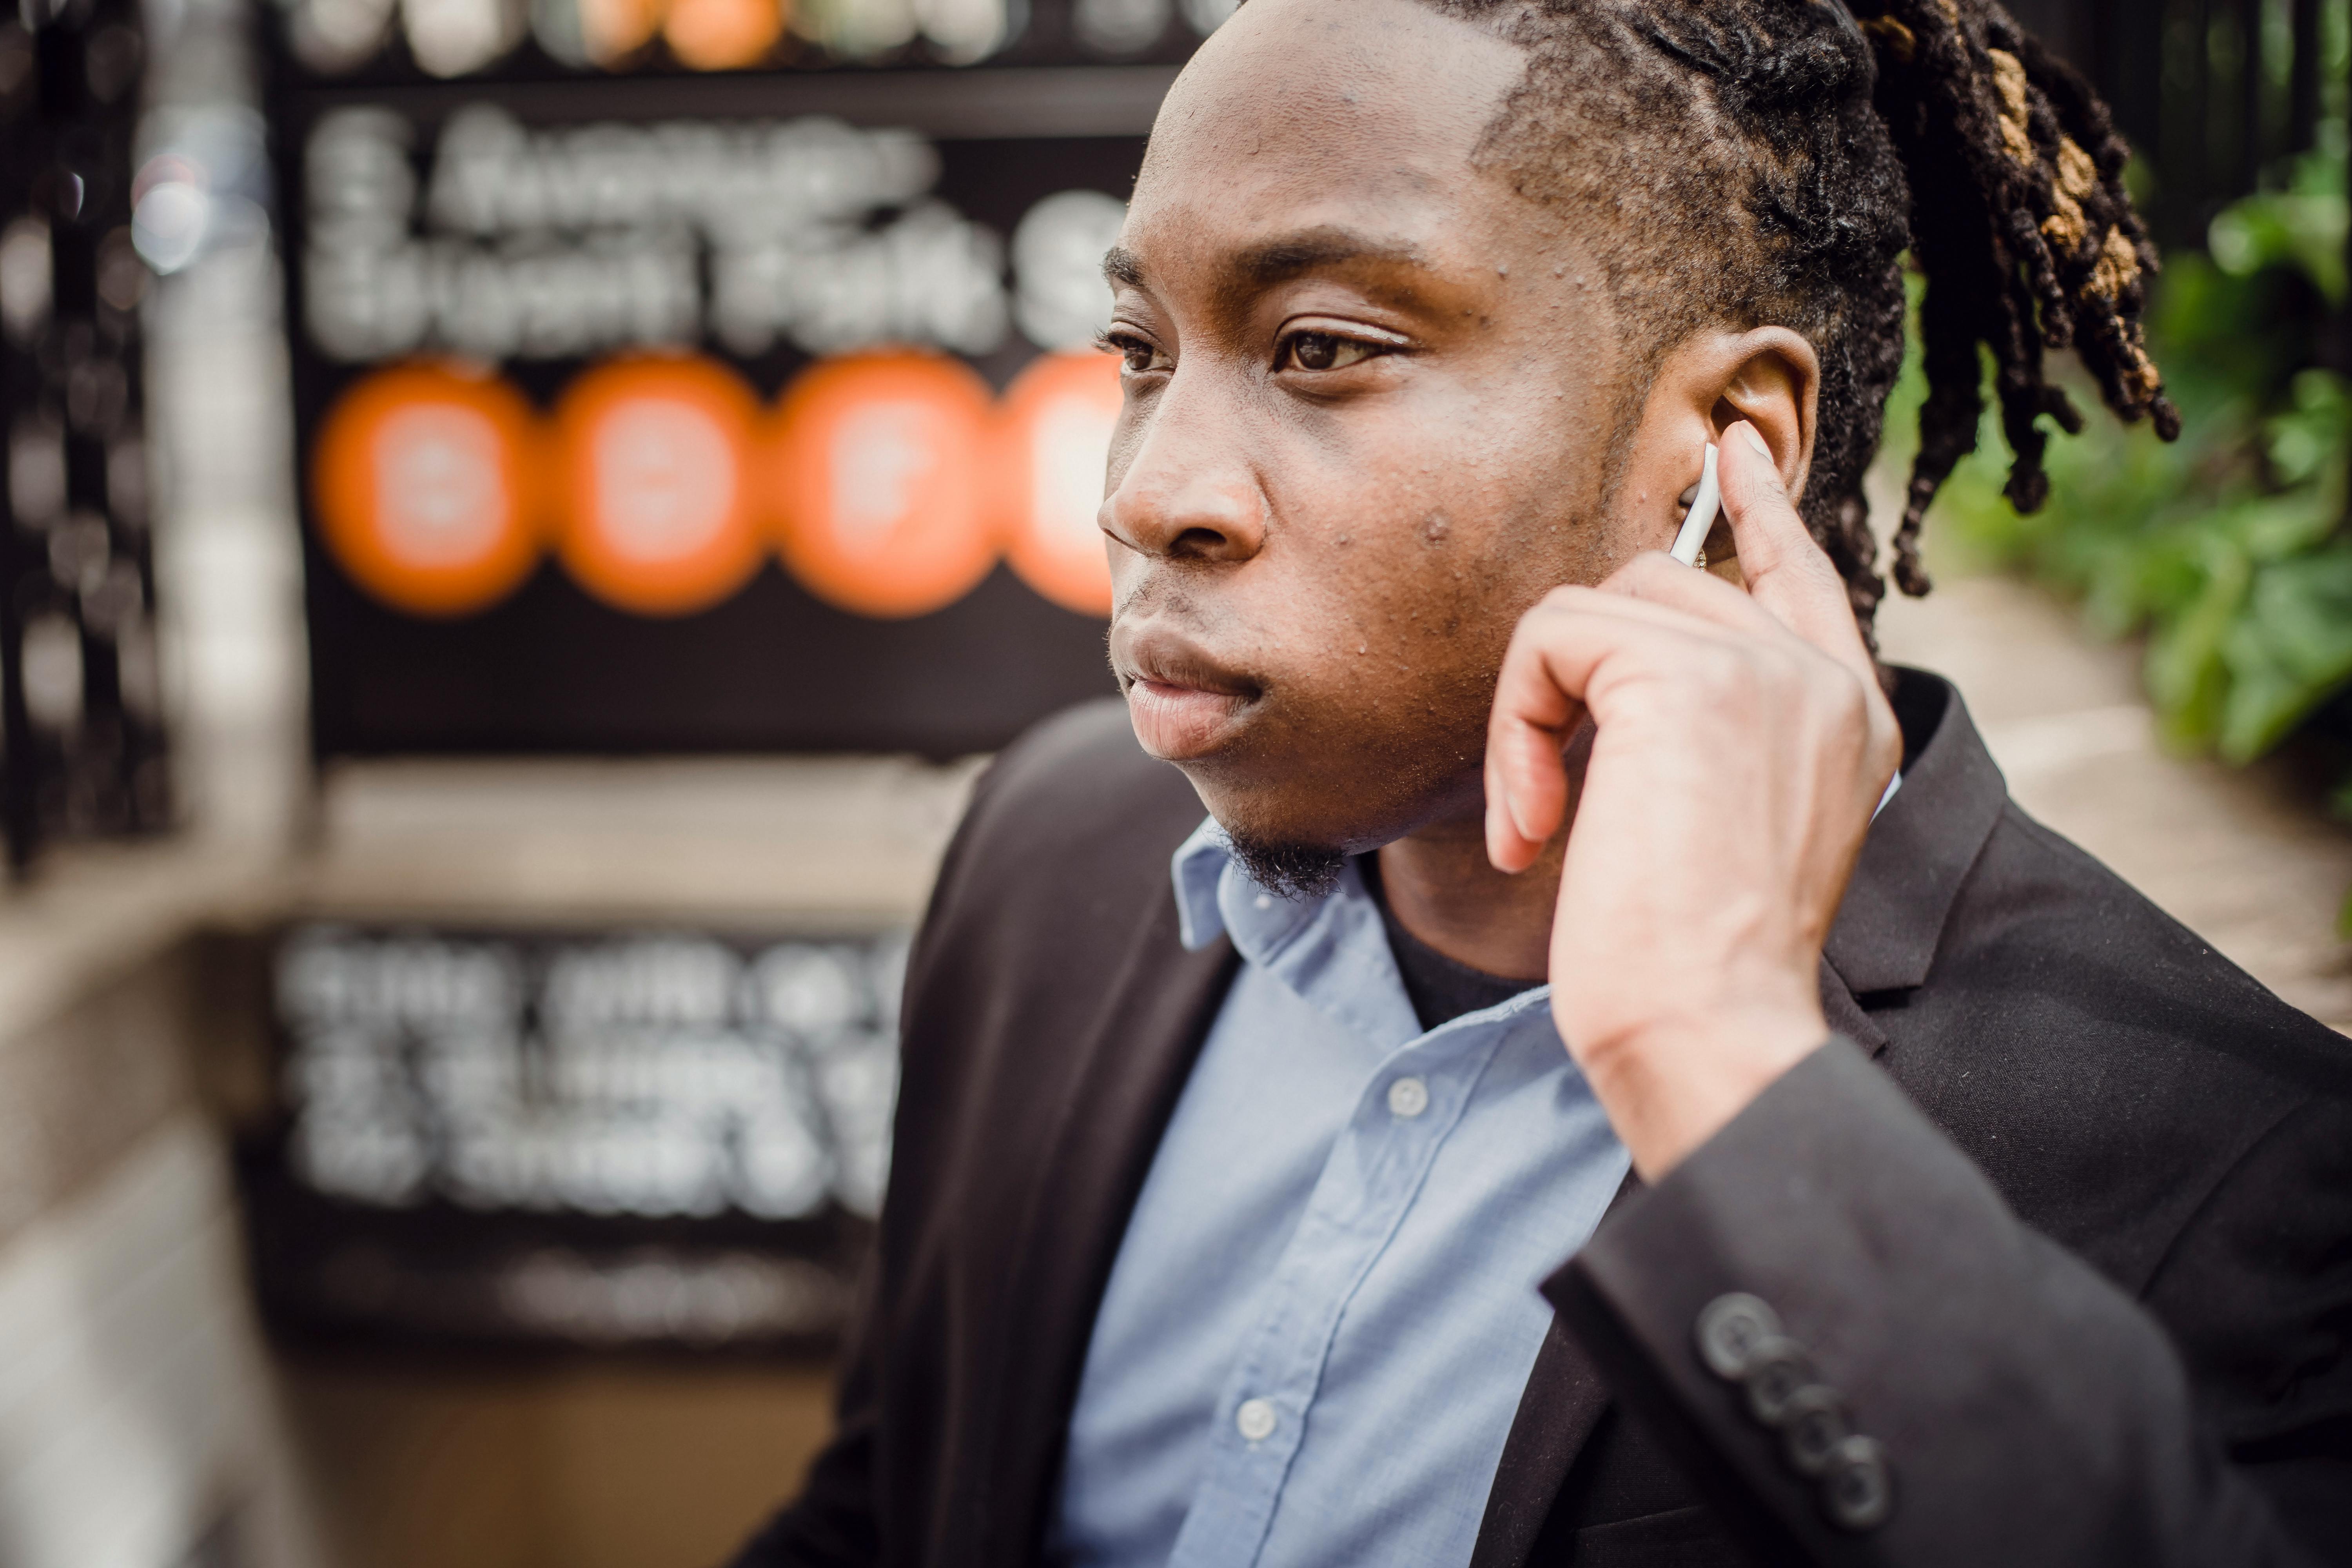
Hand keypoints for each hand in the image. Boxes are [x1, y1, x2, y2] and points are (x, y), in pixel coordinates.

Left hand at [1483, 423, 1900, 1178]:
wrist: (1708, 1023)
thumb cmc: (1694, 965)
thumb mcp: (1720, 828)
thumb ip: (1705, 736)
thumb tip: (1618, 673)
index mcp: (1846, 719)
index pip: (1799, 576)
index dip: (1760, 507)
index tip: (1732, 450)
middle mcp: (1822, 679)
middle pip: (1658, 590)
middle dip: (1572, 685)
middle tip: (1542, 807)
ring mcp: (1763, 667)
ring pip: (1595, 611)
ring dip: (1533, 717)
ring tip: (1536, 822)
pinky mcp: (1687, 674)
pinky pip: (1554, 639)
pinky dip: (1515, 728)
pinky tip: (1532, 822)